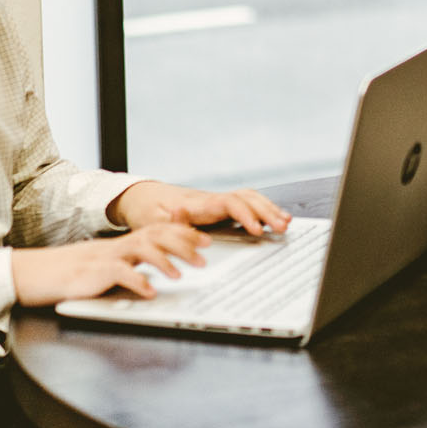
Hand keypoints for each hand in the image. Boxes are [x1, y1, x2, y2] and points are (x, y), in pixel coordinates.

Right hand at [11, 223, 208, 305]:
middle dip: (184, 244)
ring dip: (164, 262)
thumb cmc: (77, 273)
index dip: (185, 233)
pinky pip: (119, 274)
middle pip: (157, 235)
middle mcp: (120, 245)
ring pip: (142, 249)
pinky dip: (137, 282)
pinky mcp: (95, 273)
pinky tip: (150, 292)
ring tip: (180, 275)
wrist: (40, 273)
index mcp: (126, 243)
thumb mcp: (111, 265)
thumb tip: (162, 272)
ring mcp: (107, 257)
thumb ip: (134, 264)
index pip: (160, 231)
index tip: (207, 240)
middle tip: (205, 257)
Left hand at [108, 181, 291, 236]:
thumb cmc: (147, 210)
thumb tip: (181, 213)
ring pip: (249, 198)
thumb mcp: (152, 220)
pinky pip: (246, 203)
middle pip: (247, 198)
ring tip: (285, 222)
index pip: (230, 203)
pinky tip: (274, 218)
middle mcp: (211, 199)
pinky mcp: (218, 206)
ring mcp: (216, 201)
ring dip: (269, 209)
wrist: (141, 197)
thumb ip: (169, 220)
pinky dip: (263, 209)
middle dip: (267, 212)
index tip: (257, 230)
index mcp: (199, 203)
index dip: (246, 215)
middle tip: (282, 227)